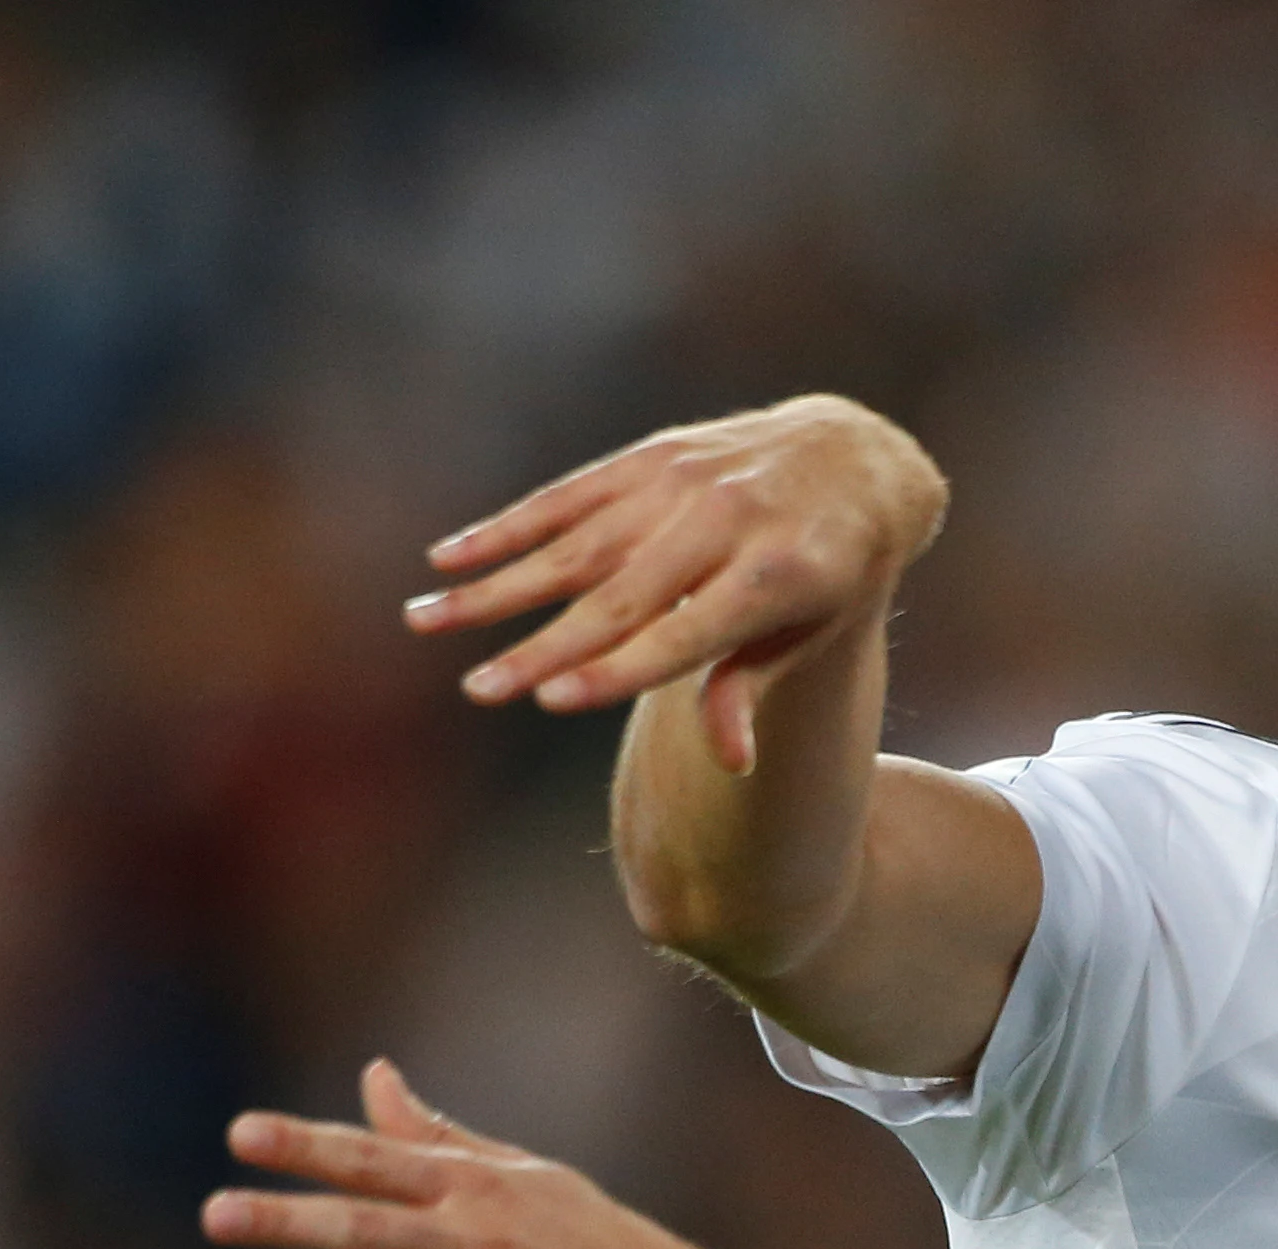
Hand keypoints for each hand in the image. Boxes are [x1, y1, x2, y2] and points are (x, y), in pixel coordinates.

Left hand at [201, 1061, 742, 1248]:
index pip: (378, 1162)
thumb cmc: (601, 1246)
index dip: (310, 1148)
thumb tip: (374, 1072)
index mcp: (478, 1191)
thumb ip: (438, 1136)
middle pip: (369, 1229)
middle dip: (291, 1222)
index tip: (241, 1135)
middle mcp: (482, 1244)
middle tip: (215, 1215)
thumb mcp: (526, 1178)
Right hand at [405, 394, 949, 774]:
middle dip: (541, 646)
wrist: (853, 460)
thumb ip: (753, 684)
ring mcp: (682, 484)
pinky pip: (568, 496)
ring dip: (495, 585)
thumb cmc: (832, 570)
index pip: (684, 636)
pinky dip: (508, 527)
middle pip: (617, 597)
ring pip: (575, 545)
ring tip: (424, 619)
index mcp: (774, 578)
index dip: (617, 670)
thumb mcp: (816, 631)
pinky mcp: (651, 456)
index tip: (551, 702)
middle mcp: (723, 525)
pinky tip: (451, 557)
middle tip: (476, 689)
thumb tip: (731, 762)